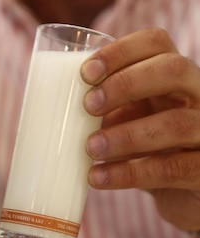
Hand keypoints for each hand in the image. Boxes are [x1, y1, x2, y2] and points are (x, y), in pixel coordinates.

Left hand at [81, 27, 199, 230]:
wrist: (184, 194)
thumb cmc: (148, 149)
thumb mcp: (130, 121)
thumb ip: (106, 109)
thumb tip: (51, 107)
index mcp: (175, 76)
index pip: (157, 43)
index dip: (122, 51)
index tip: (85, 73)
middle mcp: (199, 96)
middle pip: (175, 70)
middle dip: (127, 83)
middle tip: (88, 105)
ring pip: (176, 123)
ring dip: (125, 135)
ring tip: (89, 148)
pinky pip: (171, 169)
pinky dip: (129, 174)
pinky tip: (98, 178)